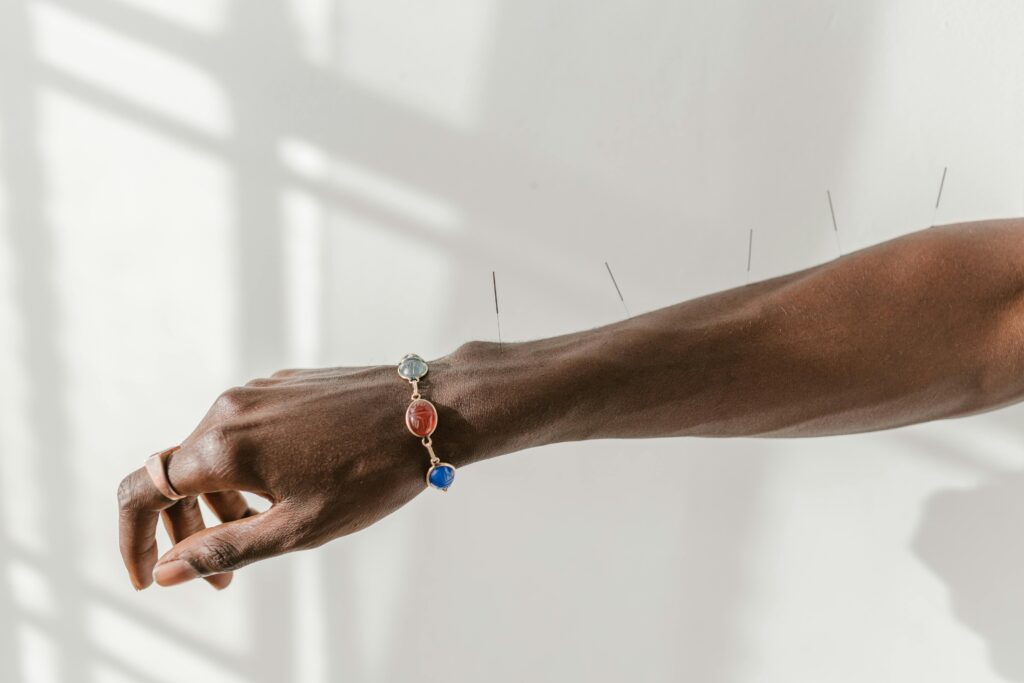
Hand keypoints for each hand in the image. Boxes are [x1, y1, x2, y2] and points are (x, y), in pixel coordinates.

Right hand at [117, 360, 477, 589]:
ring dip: (221, 502)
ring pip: (213, 453)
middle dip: (188, 530)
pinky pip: (245, 432)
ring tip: (262, 535)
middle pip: (178, 476)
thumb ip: (226, 548)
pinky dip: (246, 470)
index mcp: (224, 445)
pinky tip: (286, 491)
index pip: (142, 492)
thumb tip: (167, 571)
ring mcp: (258, 391)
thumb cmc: (372, 473)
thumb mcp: (298, 527)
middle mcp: (230, 409)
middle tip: (220, 576)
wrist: (430, 411)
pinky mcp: (285, 385)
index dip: (132, 539)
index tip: (147, 576)